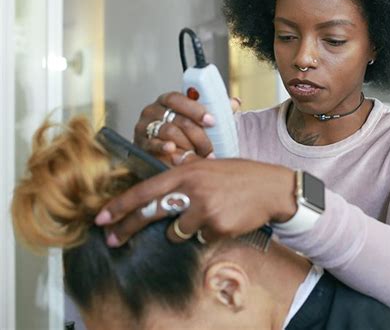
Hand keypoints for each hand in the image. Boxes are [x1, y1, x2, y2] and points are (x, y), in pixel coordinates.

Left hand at [94, 158, 296, 245]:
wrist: (270, 186)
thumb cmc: (238, 176)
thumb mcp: (207, 167)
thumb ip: (183, 178)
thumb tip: (159, 195)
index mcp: (187, 171)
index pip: (146, 190)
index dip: (121, 204)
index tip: (102, 217)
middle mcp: (192, 189)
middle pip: (150, 212)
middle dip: (127, 228)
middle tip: (111, 239)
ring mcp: (204, 209)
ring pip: (177, 233)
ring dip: (186, 230)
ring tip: (208, 214)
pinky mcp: (217, 227)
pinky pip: (200, 239)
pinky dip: (208, 233)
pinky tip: (224, 219)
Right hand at [134, 92, 240, 164]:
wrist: (164, 155)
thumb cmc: (182, 134)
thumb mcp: (198, 121)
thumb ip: (215, 110)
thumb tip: (234, 102)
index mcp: (167, 100)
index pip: (179, 98)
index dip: (196, 109)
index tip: (212, 121)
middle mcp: (153, 110)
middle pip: (177, 118)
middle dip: (197, 134)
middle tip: (210, 147)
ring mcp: (145, 127)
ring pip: (168, 132)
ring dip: (187, 145)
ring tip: (197, 155)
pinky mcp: (140, 143)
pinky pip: (153, 145)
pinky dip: (166, 148)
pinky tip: (174, 151)